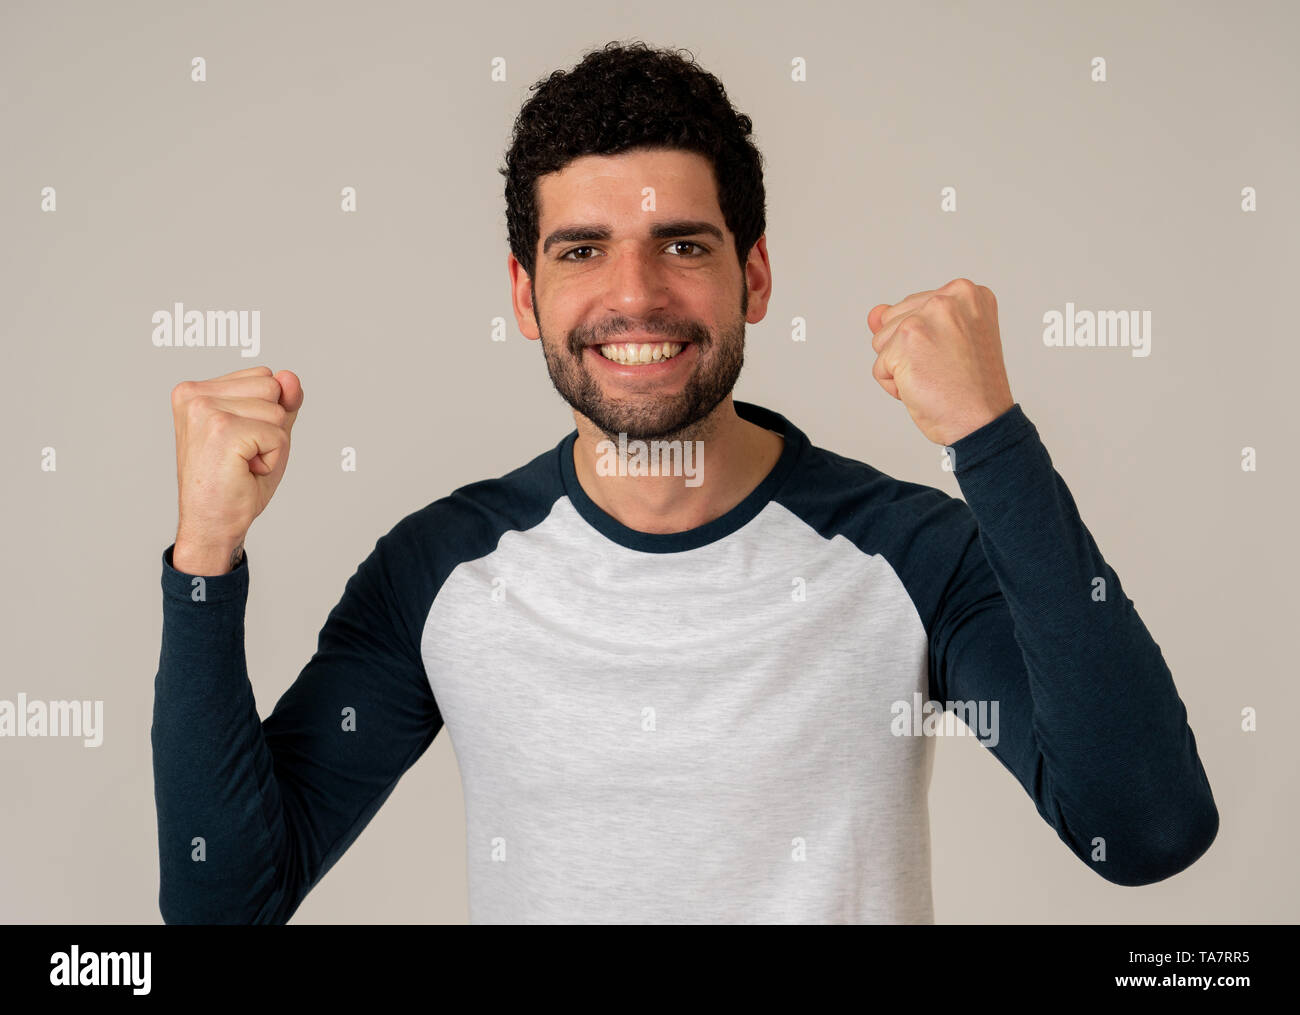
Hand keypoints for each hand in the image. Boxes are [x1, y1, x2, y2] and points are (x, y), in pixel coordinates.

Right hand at [170, 365, 303, 572]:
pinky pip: (278, 435)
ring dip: (272, 444)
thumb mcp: (266, 433)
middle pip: (272, 387)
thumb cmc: (235, 483)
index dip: (266, 415)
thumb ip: (281, 402)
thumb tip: (290, 376)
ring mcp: (205, 410)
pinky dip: (272, 459)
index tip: (239, 443)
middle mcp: (194, 394)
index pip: (264, 377)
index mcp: (195, 390)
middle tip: (242, 456)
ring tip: (242, 463)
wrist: (212, 525)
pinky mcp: (222, 429)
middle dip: (271, 426)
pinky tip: (245, 472)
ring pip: (277, 410)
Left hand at [867, 277, 1014, 445]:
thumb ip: (908, 321)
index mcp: (967, 293)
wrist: (983, 422)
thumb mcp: (945, 344)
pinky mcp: (907, 338)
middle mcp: (949, 296)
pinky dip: (896, 386)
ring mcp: (927, 315)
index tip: (955, 357)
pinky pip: (880, 367)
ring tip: (935, 378)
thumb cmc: (970, 390)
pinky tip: (925, 389)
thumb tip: (874, 314)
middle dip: (908, 353)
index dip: (925, 343)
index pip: (914, 309)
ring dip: (901, 368)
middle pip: (893, 321)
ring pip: (881, 341)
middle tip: (945, 370)